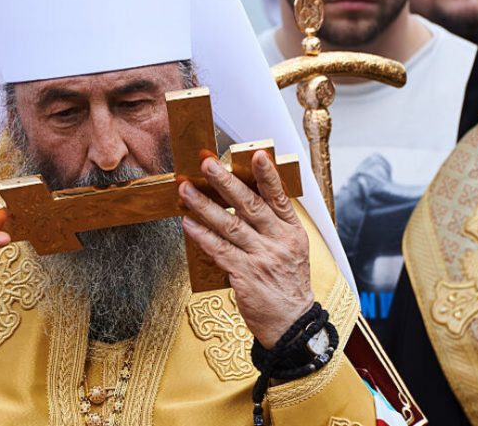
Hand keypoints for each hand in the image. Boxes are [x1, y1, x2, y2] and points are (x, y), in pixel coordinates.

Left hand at [179, 151, 314, 346]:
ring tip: (186, 190)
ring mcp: (261, 258)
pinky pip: (218, 250)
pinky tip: (188, 222)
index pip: (279, 198)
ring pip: (229, 225)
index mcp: (292, 232)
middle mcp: (278, 242)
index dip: (268, 175)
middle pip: (250, 206)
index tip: (257, 154)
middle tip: (207, 164)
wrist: (291, 323)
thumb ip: (274, 226)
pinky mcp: (244, 275)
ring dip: (204, 205)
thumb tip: (247, 199)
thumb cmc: (288, 284)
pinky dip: (202, 235)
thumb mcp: (292, 250)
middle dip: (226, 182)